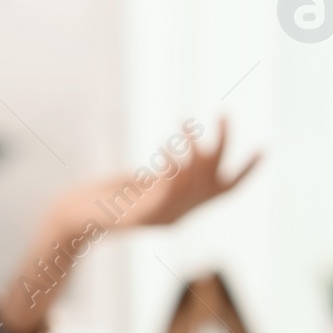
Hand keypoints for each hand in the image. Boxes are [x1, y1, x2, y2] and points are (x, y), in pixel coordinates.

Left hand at [55, 118, 260, 234]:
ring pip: (192, 182)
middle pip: (215, 181)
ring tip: (185, 124)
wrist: (68, 220)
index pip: (223, 193)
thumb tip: (180, 158)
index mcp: (179, 210)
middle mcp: (176, 216)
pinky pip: (166, 189)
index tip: (264, 148)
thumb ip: (161, 177)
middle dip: (224, 145)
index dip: (246, 172)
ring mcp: (159, 217)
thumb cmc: (99, 200)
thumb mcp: (138, 186)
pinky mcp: (139, 216)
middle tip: (223, 113)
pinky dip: (172, 167)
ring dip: (193, 149)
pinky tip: (166, 149)